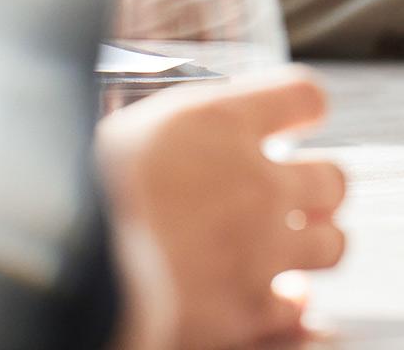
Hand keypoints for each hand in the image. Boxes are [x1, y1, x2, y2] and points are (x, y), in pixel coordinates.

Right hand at [97, 67, 347, 349]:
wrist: (71, 268)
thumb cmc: (77, 193)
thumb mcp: (120, 132)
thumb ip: (171, 132)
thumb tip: (179, 133)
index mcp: (220, 123)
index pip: (303, 95)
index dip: (304, 107)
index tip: (300, 117)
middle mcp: (256, 182)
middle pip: (332, 177)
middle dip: (317, 186)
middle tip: (293, 194)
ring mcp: (262, 248)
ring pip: (332, 244)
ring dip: (314, 244)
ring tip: (289, 247)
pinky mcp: (252, 307)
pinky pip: (298, 305)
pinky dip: (288, 303)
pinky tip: (271, 296)